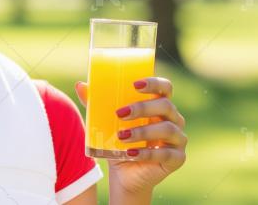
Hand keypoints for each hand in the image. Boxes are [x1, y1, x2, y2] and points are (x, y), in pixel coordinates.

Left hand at [74, 77, 186, 194]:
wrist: (123, 174)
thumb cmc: (118, 143)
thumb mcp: (105, 122)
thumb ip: (95, 103)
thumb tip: (80, 85)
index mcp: (159, 106)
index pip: (165, 87)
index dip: (153, 83)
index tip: (134, 84)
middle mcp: (173, 119)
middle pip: (165, 105)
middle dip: (142, 108)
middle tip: (120, 114)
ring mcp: (178, 139)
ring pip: (167, 129)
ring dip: (142, 131)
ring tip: (121, 136)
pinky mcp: (177, 159)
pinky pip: (166, 154)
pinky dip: (147, 153)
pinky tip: (131, 153)